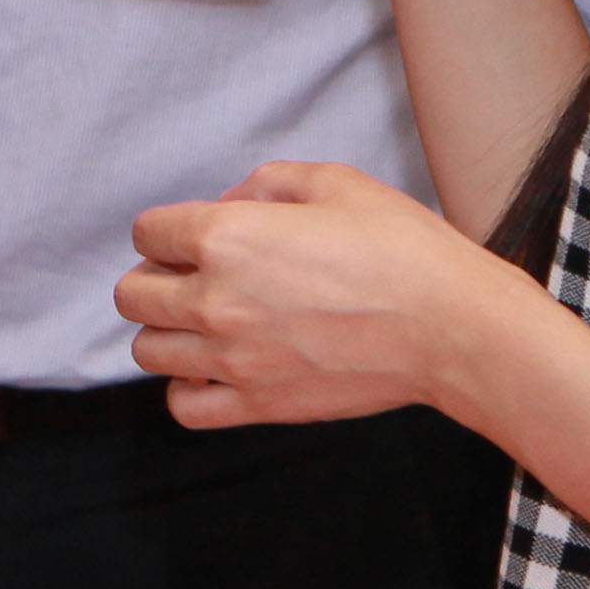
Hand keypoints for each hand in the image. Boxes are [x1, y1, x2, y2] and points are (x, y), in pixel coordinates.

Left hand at [118, 158, 533, 427]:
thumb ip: (266, 183)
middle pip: (133, 294)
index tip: (197, 237)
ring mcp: (233, 359)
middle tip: (197, 278)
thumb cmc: (404, 250)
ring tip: (209, 324)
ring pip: (148, 350)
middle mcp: (215, 300)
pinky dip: (188, 388)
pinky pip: (183, 406)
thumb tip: (228, 203)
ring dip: (168, 332)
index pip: (147, 232)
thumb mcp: (335, 182)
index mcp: (225, 237)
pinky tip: (217, 369)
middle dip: (157, 279)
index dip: (170, 230)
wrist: (456, 328)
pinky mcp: (259, 404)